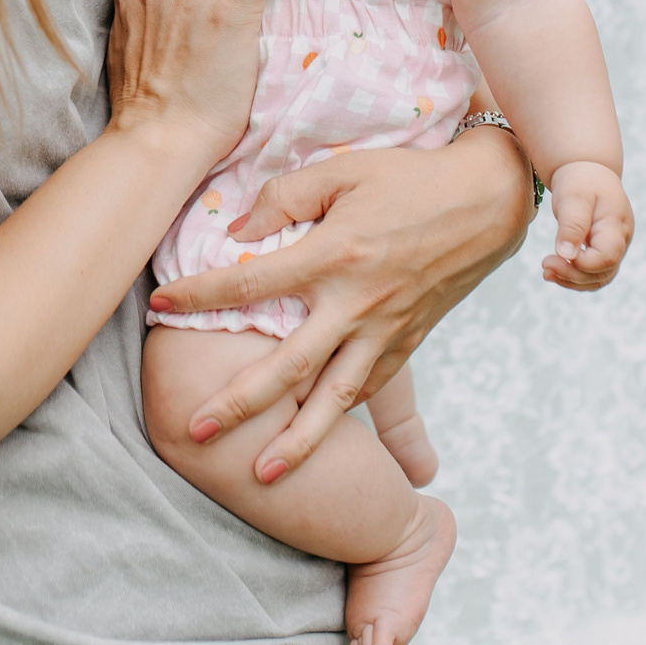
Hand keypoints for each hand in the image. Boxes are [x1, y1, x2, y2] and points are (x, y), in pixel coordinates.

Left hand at [142, 128, 535, 483]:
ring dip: (297, 442)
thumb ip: (285, 198)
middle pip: (287, 367)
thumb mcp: (343, 169)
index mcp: (333, 256)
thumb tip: (239, 231)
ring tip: (260, 474)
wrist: (487, 201)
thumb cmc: (410, 176)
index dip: (199, 296)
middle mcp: (356, 304)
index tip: (158, 306)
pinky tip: (315, 437)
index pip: (249, 283)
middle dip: (238, 404)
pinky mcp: (409, 342)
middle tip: (195, 431)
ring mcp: (385, 330)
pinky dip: (341, 418)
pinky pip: (369, 389)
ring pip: (335, 400)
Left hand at [540, 160, 629, 290]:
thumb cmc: (581, 180)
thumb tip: (566, 255)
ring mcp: (615, 247)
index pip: (607, 258)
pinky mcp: (604, 250)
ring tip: (546, 272)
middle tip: (544, 266)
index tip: (554, 256)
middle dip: (573, 276)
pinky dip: (575, 276)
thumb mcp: (574, 197)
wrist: (588, 171)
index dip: (581, 265)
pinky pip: (594, 272)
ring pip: (600, 277)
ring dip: (573, 280)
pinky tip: (555, 271)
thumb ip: (572, 225)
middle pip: (603, 272)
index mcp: (616, 225)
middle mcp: (621, 240)